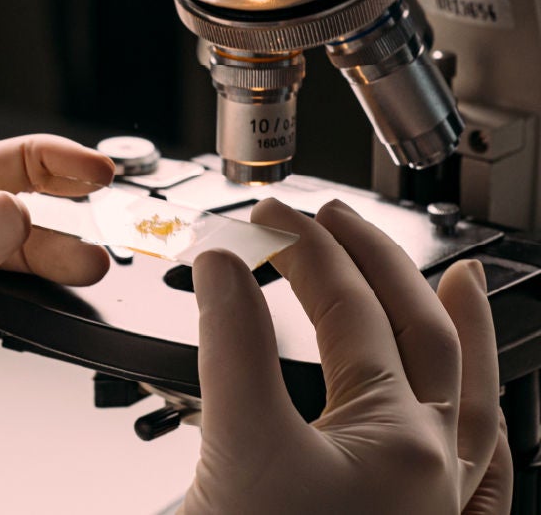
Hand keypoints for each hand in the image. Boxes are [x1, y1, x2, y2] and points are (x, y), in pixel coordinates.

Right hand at [185, 198, 510, 514]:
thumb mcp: (239, 444)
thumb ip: (234, 349)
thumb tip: (223, 268)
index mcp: (398, 440)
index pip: (351, 311)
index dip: (304, 250)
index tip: (265, 217)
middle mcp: (433, 468)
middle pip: (424, 335)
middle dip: (380, 263)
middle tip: (338, 219)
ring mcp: (433, 505)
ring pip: (471, 400)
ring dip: (465, 330)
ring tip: (462, 282)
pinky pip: (478, 474)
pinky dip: (479, 426)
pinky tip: (471, 416)